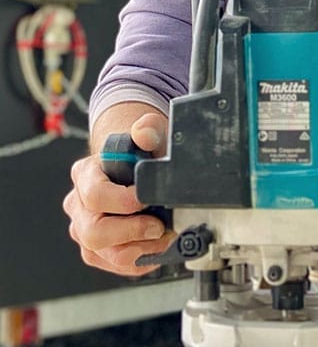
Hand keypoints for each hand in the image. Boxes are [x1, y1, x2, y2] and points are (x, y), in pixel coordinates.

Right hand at [63, 112, 176, 275]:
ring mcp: (84, 229)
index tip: (147, 200)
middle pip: (93, 231)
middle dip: (131, 231)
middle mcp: (78, 205)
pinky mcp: (95, 250)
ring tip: (163, 238)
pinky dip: (138, 259)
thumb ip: (147, 129)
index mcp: (85, 174)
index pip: (94, 194)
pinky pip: (112, 264)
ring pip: (101, 253)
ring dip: (137, 250)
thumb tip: (144, 132)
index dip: (122, 201)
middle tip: (158, 225)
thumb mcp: (148, 136)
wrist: (137, 167)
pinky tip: (157, 247)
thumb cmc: (140, 154)